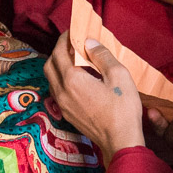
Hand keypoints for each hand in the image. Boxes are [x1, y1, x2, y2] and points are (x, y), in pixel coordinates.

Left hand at [43, 34, 145, 158]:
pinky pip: (57, 91)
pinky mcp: (68, 114)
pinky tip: (77, 79)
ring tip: (74, 60)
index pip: (60, 52)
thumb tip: (89, 42)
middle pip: (49, 65)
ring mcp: (62, 105)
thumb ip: (101, 55)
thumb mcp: (118, 75)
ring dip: (58, 66)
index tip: (72, 32)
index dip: (64, 39)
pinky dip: (62, 80)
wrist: (120, 140)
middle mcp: (62, 92)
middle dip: (58, 51)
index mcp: (72, 80)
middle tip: (71, 44)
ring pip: (51, 80)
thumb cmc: (122, 108)